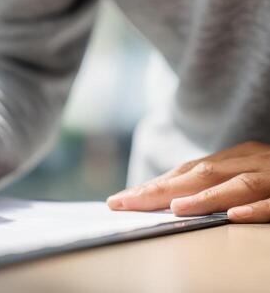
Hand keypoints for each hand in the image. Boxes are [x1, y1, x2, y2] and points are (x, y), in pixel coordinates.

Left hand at [107, 141, 269, 222]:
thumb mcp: (242, 175)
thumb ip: (211, 185)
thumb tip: (165, 200)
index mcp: (235, 158)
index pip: (185, 172)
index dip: (151, 186)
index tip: (119, 201)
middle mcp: (252, 161)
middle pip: (200, 174)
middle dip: (160, 190)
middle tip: (125, 204)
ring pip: (240, 184)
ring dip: (206, 196)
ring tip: (175, 208)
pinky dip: (258, 207)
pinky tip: (236, 215)